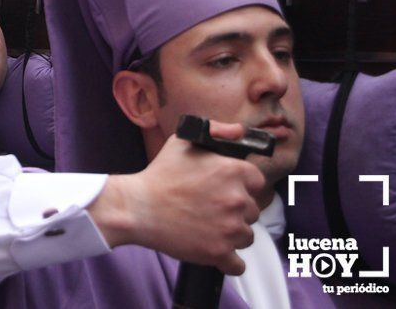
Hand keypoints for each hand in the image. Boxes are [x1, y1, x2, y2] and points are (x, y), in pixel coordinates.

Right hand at [89, 121, 263, 274]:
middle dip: (235, 211)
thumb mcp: (183, 142)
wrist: (137, 208)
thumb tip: (240, 131)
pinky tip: (213, 249)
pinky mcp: (219, 253)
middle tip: (210, 209)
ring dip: (231, 234)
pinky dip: (227, 260)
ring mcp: (230, 228)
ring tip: (207, 227)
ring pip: (246, 236)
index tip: (225, 190)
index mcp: (233, 171)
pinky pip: (238, 264)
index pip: (257, 183)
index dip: (241, 186)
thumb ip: (216, 130)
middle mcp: (237, 199)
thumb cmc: (159, 175)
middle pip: (253, 211)